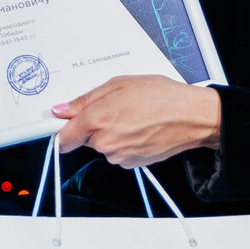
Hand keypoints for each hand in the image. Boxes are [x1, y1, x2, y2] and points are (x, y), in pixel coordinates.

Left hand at [51, 76, 220, 169]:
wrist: (192, 117)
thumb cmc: (162, 97)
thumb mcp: (119, 84)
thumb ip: (85, 99)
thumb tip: (62, 109)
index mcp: (97, 120)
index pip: (63, 135)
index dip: (60, 128)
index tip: (57, 124)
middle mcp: (105, 142)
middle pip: (84, 138)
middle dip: (92, 125)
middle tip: (113, 108)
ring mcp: (118, 156)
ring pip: (102, 145)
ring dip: (110, 133)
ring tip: (132, 116)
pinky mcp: (132, 164)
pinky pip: (118, 152)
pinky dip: (124, 142)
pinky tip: (139, 128)